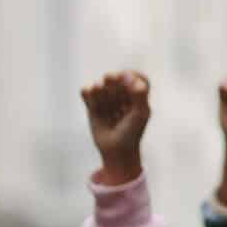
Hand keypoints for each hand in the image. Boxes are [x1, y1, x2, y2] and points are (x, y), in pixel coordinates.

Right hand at [81, 71, 150, 185]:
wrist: (116, 151)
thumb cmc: (132, 132)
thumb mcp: (140, 114)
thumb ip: (139, 95)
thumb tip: (130, 77)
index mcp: (138, 96)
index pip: (136, 77)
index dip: (129, 75)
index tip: (125, 78)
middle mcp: (123, 97)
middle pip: (116, 81)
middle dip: (113, 82)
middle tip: (110, 82)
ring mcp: (107, 101)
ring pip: (101, 87)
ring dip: (100, 90)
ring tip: (102, 101)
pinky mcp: (93, 108)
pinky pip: (87, 93)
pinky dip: (87, 91)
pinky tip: (88, 91)